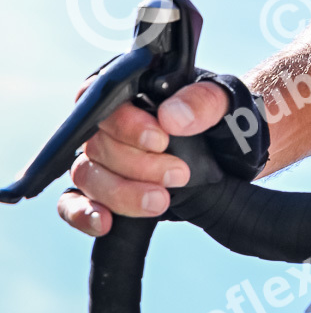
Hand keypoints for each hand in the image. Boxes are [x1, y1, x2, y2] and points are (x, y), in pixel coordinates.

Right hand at [57, 79, 230, 237]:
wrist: (236, 156)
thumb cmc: (228, 119)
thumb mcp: (228, 103)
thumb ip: (203, 102)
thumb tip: (171, 116)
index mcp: (133, 90)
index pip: (106, 102)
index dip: (127, 124)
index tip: (161, 140)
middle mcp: (111, 123)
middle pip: (98, 144)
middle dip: (137, 165)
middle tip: (179, 174)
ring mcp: (105, 158)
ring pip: (87, 174)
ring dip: (121, 192)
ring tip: (161, 201)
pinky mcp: (103, 191)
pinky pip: (72, 202)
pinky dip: (82, 213)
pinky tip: (105, 222)